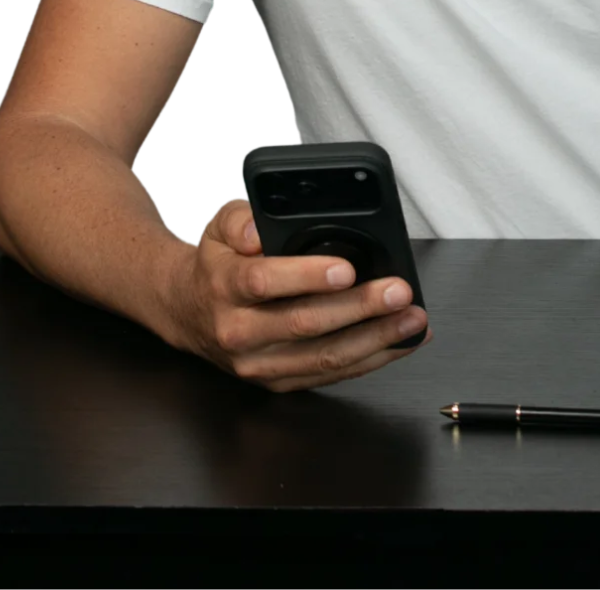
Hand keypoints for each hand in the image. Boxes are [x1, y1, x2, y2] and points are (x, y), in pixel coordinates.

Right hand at [166, 197, 429, 392]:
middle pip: (303, 324)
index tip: (348, 268)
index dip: (307, 276)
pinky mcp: (277, 381)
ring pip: (321, 357)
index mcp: (224, 286)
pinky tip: (400, 341)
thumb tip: (259, 231)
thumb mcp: (220, 224)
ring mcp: (257, 363)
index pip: (264, 282)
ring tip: (412, 318)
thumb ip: (241, 219)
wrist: (187, 309)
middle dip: (358, 308)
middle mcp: (238, 331)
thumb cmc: (219, 261)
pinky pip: (328, 375)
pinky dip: (371, 359)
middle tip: (399, 291)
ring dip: (374, 339)